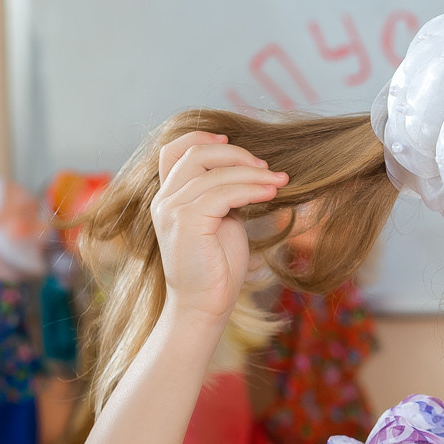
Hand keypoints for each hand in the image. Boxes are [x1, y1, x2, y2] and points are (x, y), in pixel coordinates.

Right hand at [149, 130, 287, 323]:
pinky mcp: (185, 222)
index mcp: (169, 197)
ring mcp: (171, 210)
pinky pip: (221, 193)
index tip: (231, 139)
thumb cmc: (217, 268)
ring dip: (252, 173)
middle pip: (196, 153)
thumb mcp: (221, 221)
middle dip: (236, 154)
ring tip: (279, 181)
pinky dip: (250, 189)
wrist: (204, 305)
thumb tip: (249, 172)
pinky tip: (270, 193)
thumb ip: (224, 195)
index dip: (201, 138)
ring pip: (213, 173)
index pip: (173, 151)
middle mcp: (164, 200)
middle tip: (267, 167)